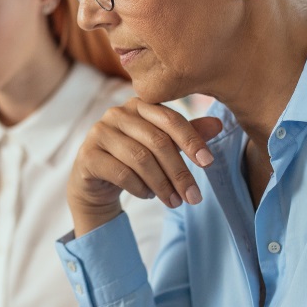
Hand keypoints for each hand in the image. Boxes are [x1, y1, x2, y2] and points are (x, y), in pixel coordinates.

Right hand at [68, 97, 222, 234]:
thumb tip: (218, 125)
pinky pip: (122, 173)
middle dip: (180, 172)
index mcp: (138, 104)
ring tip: (174, 202)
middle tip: (194, 197)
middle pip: (157, 141)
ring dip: (162, 185)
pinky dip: (140, 188)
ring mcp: (98, 133)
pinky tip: (148, 196)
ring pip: (140, 159)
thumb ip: (185, 135)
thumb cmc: (133, 160)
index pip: (170, 118)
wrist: (95, 183)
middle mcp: (116, 113)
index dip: (191, 140)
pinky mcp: (87, 156)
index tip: (208, 163)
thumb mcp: (162, 148)